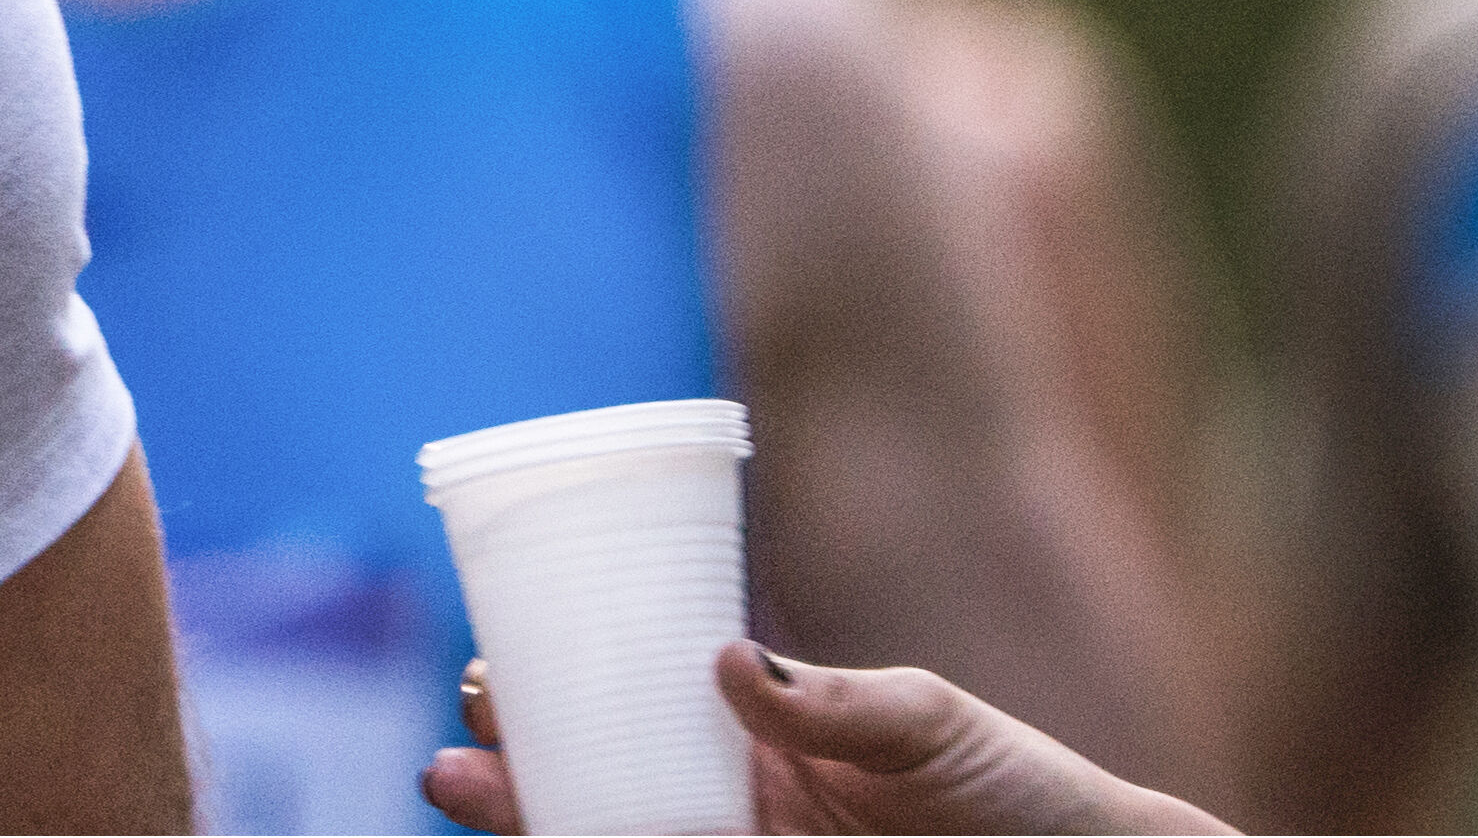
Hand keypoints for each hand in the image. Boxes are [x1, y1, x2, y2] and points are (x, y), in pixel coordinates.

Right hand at [422, 644, 1236, 836]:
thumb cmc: (1016, 785)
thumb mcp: (931, 719)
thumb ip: (838, 699)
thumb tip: (729, 657)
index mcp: (761, 739)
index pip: (633, 706)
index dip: (551, 690)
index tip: (485, 671)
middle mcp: (738, 803)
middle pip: (599, 779)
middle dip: (516, 763)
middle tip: (461, 740)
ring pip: (619, 834)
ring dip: (536, 818)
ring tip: (460, 787)